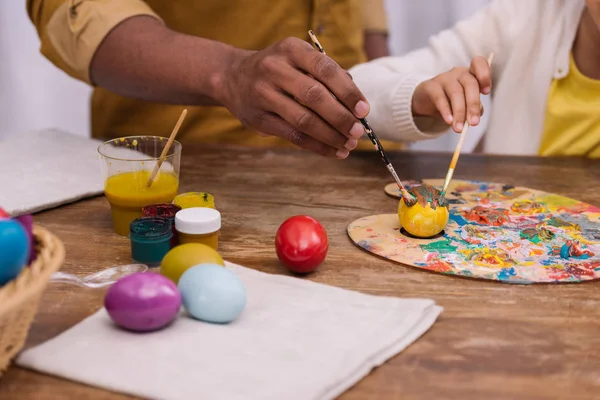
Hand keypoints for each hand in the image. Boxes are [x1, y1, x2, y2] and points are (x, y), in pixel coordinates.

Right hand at [218, 37, 369, 157]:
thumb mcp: (298, 59)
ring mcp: (263, 94)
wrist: (232, 77)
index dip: (347, 91)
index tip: (363, 110)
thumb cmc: (279, 69)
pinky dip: (317, 146)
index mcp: (291, 49)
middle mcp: (274, 69)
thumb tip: (357, 104)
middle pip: (314, 96)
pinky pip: (293, 136)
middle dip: (340, 117)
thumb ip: (326, 76)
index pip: (325, 69)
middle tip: (357, 132)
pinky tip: (333, 151)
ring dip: (330, 136)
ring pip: (304, 120)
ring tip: (348, 144)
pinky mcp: (258, 119)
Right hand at [411, 56, 490, 132]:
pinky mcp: (431, 86)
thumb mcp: (465, 102)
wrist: (427, 100)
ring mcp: (444, 78)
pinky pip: (440, 98)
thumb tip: (475, 116)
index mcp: (471, 74)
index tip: (486, 92)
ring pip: (456, 92)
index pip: (479, 64)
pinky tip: (449, 121)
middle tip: (474, 123)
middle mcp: (459, 72)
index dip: (484, 75)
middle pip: (470, 84)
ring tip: (459, 128)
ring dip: (459, 112)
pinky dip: (446, 111)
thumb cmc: (451, 99)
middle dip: (473, 105)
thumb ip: (473, 107)